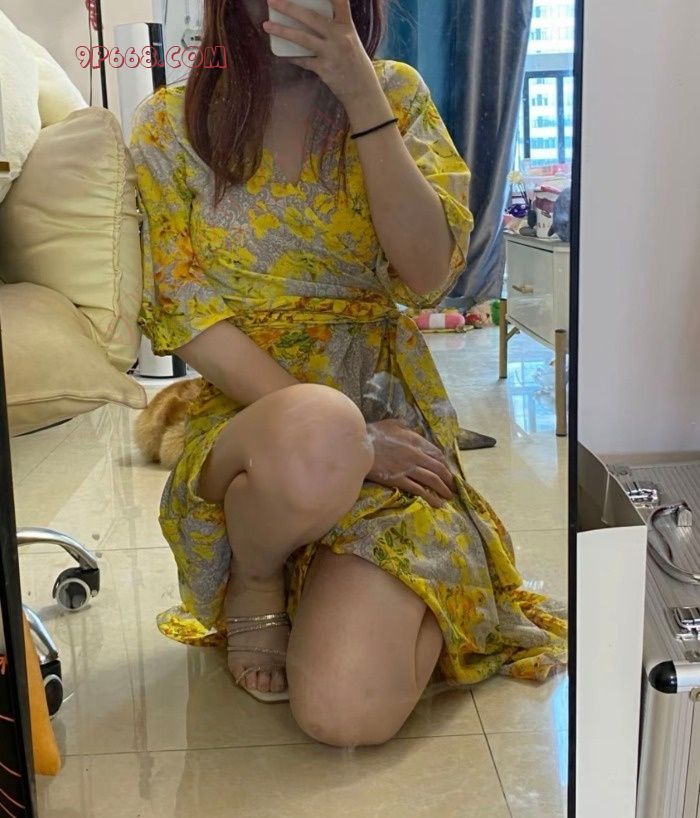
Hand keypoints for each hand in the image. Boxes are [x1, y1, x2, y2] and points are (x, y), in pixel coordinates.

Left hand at [263, 0, 379, 104]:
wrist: (362, 91)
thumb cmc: (355, 63)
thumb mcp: (351, 40)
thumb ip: (335, 28)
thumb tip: (310, 19)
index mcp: (347, 26)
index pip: (340, 2)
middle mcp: (340, 37)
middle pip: (311, 18)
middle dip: (289, 8)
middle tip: (272, 1)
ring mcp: (332, 53)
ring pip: (303, 39)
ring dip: (282, 31)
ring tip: (267, 26)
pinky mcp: (324, 69)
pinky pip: (303, 60)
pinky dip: (292, 57)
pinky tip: (283, 53)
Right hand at [366, 420, 456, 509]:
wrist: (358, 446)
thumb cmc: (373, 433)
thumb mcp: (392, 424)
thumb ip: (405, 428)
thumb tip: (412, 432)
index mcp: (415, 440)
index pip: (437, 453)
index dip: (444, 463)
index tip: (446, 470)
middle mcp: (415, 455)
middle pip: (438, 468)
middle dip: (448, 479)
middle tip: (453, 487)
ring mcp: (408, 468)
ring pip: (432, 480)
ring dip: (443, 489)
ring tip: (448, 496)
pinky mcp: (398, 479)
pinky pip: (418, 489)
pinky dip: (429, 497)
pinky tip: (436, 503)